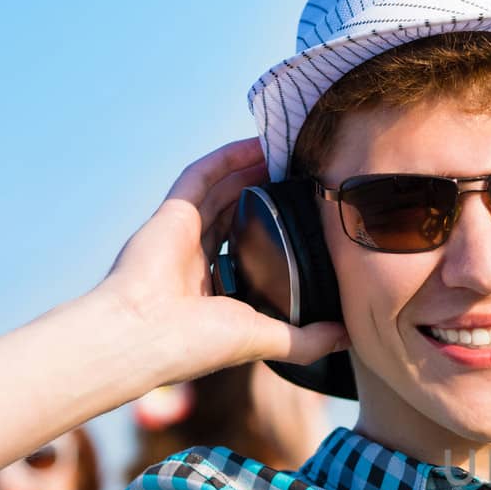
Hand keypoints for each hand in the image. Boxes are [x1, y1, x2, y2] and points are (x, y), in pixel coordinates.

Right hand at [92, 138, 348, 384]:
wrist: (142, 336)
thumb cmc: (195, 345)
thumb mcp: (265, 340)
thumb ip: (307, 339)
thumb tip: (348, 336)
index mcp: (218, 288)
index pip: (253, 250)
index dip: (280, 231)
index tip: (313, 217)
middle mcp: (200, 258)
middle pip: (239, 212)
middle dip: (269, 192)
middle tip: (305, 175)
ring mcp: (184, 233)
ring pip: (222, 189)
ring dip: (252, 169)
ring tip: (287, 153)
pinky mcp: (171, 213)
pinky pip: (200, 176)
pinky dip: (225, 158)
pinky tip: (254, 145)